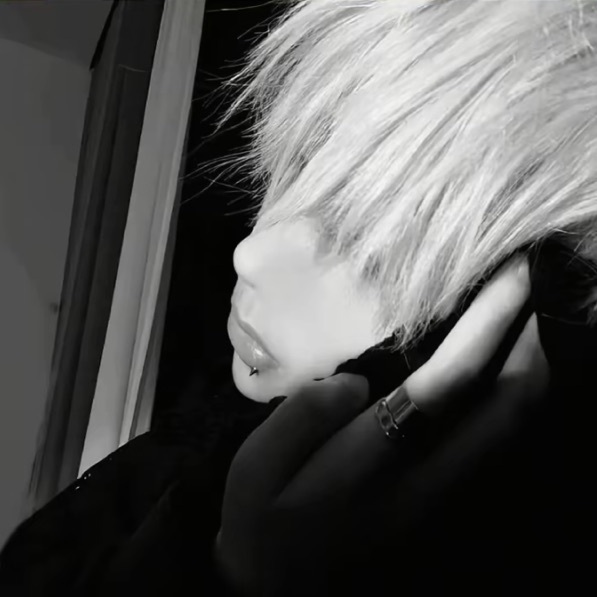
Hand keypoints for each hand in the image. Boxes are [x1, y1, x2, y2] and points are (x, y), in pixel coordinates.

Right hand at [215, 257, 549, 595]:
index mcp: (371, 466)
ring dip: (528, 363)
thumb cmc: (262, 517)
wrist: (281, 584)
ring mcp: (442, 491)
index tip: (502, 277)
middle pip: (504, 408)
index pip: (443, 389)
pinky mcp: (444, 493)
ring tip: (523, 310)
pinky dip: (513, 391)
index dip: (482, 329)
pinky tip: (504, 362)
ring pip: (511, 426)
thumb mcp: (256, 467)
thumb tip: (354, 380)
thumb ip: (302, 418)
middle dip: (526, 338)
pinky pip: (498, 437)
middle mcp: (424, 479)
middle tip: (526, 279)